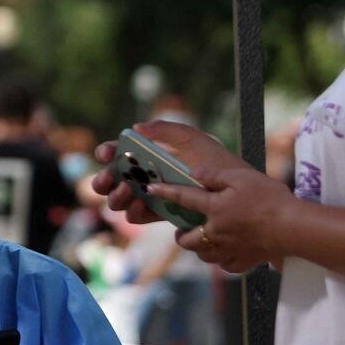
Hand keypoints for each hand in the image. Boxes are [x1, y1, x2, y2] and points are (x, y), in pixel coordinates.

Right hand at [91, 121, 243, 224]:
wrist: (240, 194)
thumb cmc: (216, 163)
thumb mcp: (193, 139)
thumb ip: (166, 128)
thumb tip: (137, 128)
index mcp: (147, 155)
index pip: (118, 152)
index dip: (107, 151)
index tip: (107, 154)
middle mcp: (143, 176)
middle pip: (111, 178)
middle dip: (104, 179)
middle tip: (111, 178)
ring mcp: (149, 197)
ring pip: (119, 199)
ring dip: (117, 196)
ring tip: (130, 190)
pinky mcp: (159, 216)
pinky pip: (137, 216)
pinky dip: (134, 212)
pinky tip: (141, 206)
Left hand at [149, 165, 300, 272]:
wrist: (294, 227)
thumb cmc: (269, 198)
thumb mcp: (241, 178)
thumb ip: (215, 176)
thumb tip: (194, 173)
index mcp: (214, 208)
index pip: (183, 198)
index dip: (165, 192)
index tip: (151, 189)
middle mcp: (216, 232)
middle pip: (187, 240)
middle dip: (181, 235)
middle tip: (184, 228)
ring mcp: (229, 249)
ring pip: (203, 255)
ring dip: (199, 248)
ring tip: (204, 239)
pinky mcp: (244, 261)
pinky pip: (224, 265)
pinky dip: (221, 260)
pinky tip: (225, 253)